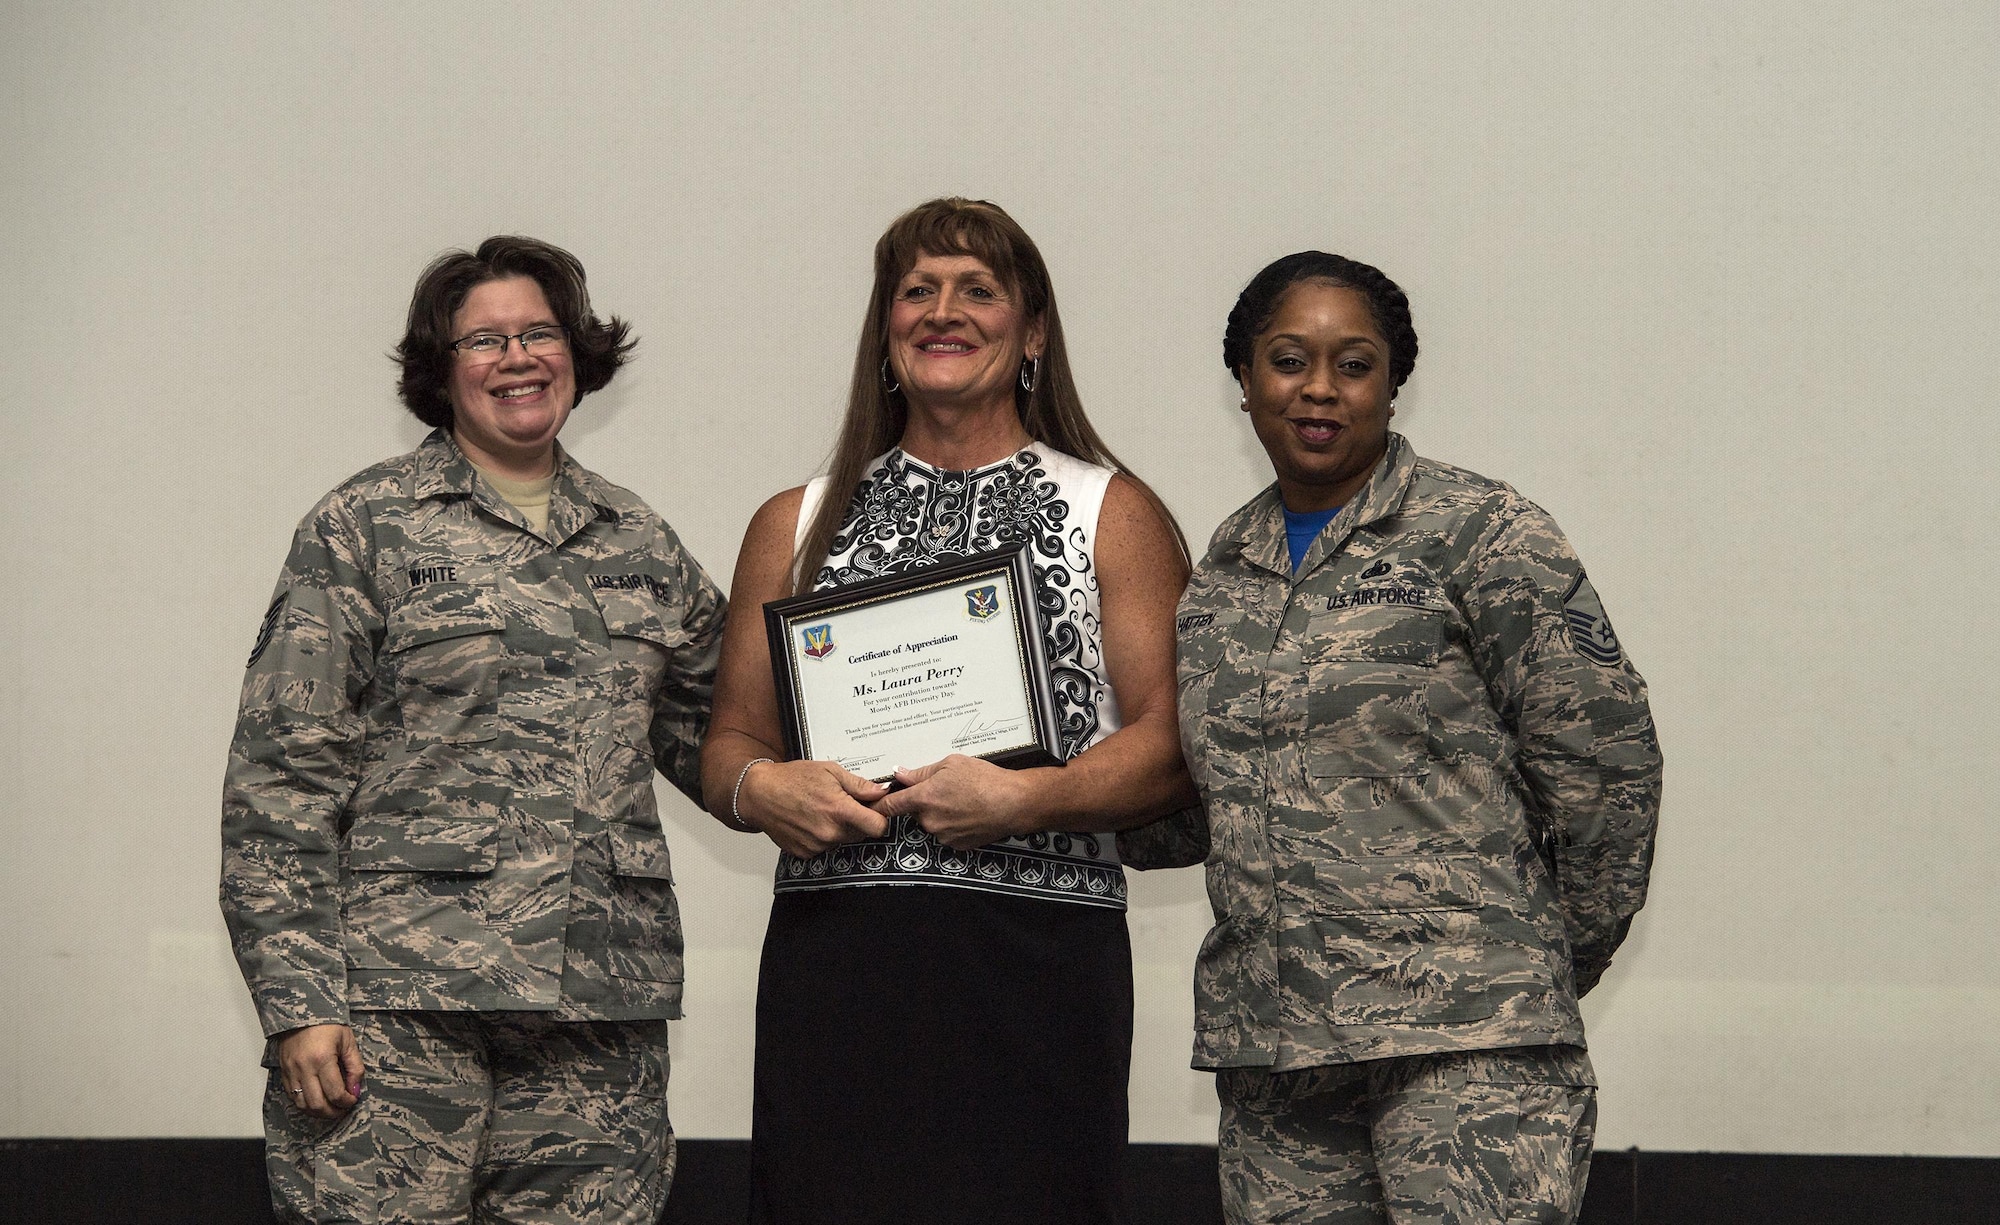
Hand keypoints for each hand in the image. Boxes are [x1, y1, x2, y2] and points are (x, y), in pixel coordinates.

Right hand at [275, 1023, 363, 1119]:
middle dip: (332, 1112)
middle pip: (317, 1104)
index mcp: (322, 1059)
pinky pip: (292, 1097)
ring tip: (330, 1108)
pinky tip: (316, 1101)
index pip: (335, 1093)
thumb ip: (355, 1067)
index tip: (352, 1099)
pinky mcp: (284, 1073)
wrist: (301, 1012)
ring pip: (302, 1105)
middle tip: (342, 1109)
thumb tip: (355, 1089)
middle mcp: (304, 1068)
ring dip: (317, 1112)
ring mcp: (291, 1072)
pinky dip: (305, 1104)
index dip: (346, 1102)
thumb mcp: (348, 1042)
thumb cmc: (327, 1024)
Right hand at [738, 759, 890, 857]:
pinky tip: (811, 820)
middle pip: (861, 834)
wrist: (759, 794)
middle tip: (843, 804)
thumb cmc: (791, 779)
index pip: (877, 827)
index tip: (875, 810)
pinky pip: (825, 847)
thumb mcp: (830, 771)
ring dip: (840, 828)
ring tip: (822, 810)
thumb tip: (880, 792)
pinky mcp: (805, 853)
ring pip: (843, 840)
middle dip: (858, 821)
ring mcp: (816, 845)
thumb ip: (859, 785)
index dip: (879, 818)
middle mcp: (829, 832)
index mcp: (839, 810)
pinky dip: (823, 836)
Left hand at [876, 755, 1033, 849]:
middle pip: (915, 812)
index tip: (873, 806)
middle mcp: (930, 820)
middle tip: (945, 790)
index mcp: (924, 798)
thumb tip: (901, 774)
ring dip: (939, 814)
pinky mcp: (957, 845)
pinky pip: (946, 833)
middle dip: (924, 802)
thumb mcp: (951, 764)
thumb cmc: (986, 780)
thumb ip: (921, 772)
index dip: (880, 805)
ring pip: (931, 823)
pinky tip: (969, 813)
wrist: (1015, 803)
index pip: (890, 806)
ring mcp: (943, 835)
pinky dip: (953, 824)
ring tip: (963, 800)